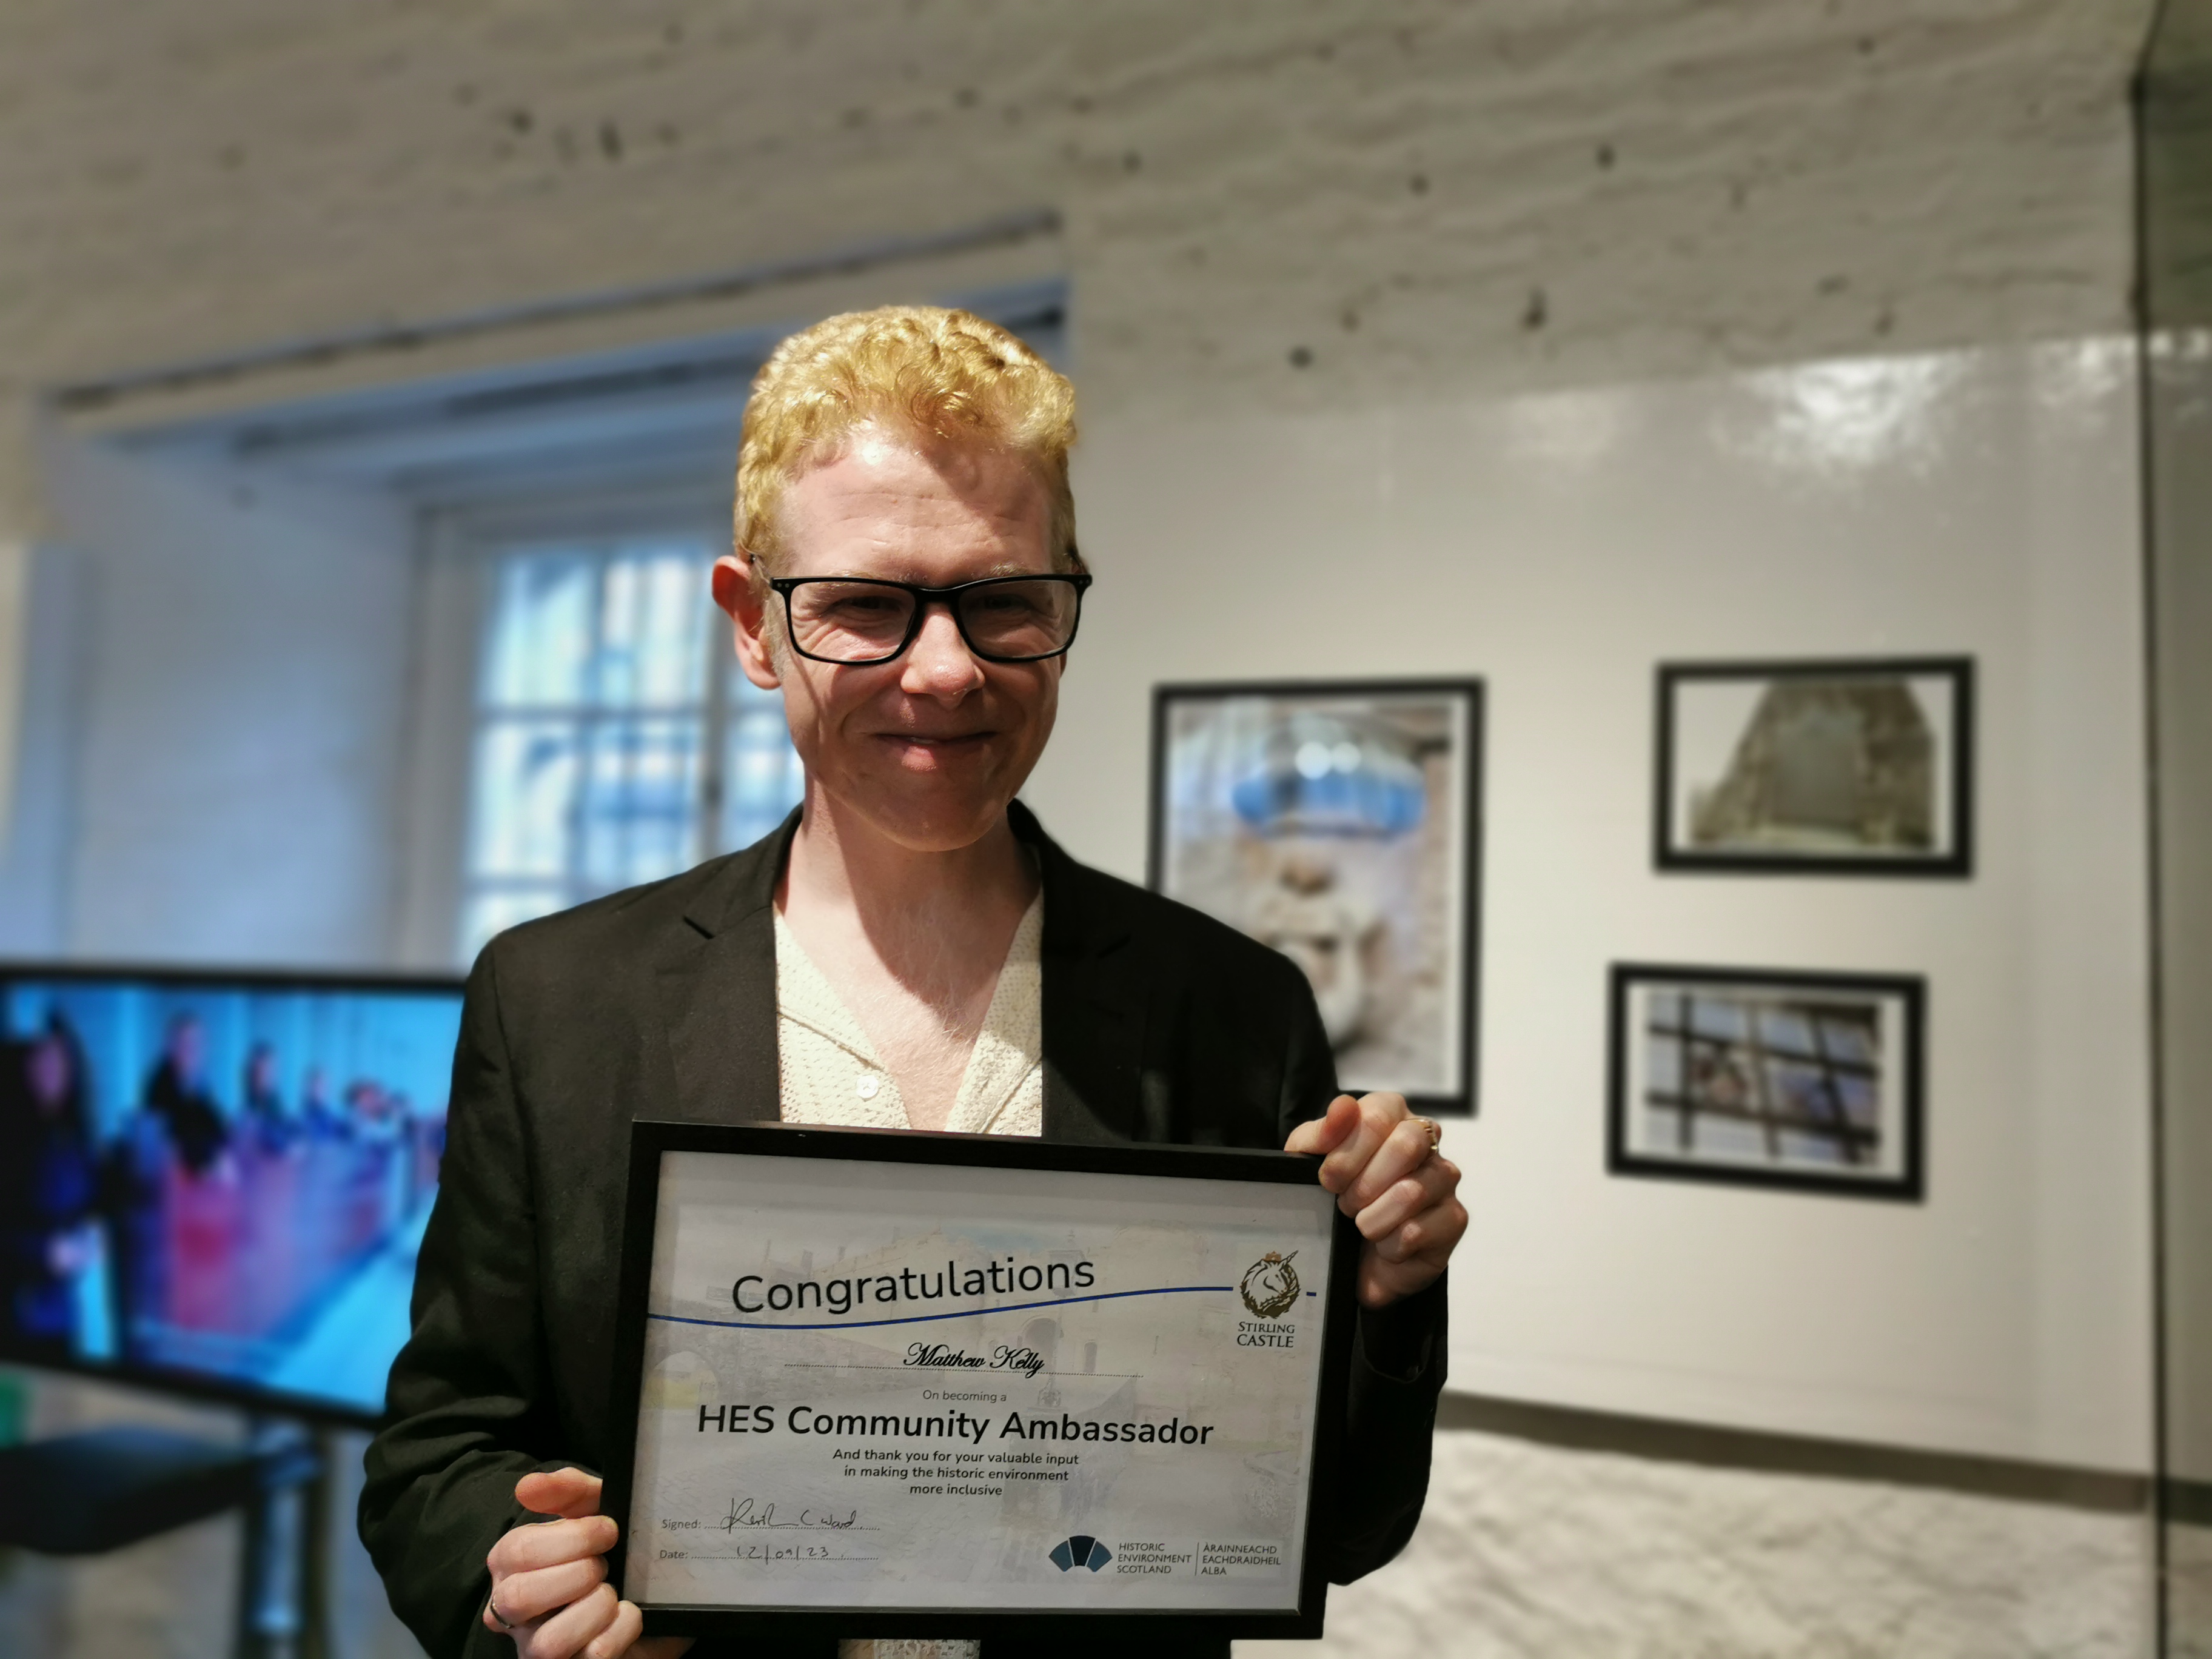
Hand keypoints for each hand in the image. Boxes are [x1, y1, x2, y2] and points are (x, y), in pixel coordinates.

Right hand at [482, 1468, 690, 1658]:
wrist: (655, 1598)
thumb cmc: (612, 1552)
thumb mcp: (597, 1510)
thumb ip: (568, 1491)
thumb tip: (527, 1486)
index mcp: (511, 1568)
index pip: (515, 1551)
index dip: (570, 1537)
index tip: (609, 1530)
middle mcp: (514, 1616)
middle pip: (518, 1597)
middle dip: (578, 1572)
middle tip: (606, 1564)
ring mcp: (538, 1651)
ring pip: (549, 1642)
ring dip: (596, 1607)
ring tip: (613, 1594)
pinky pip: (593, 1656)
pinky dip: (621, 1629)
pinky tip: (629, 1615)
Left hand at [1284, 1093, 1465, 1307]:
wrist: (1352, 1259)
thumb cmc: (1333, 1198)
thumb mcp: (1308, 1164)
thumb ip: (1319, 1134)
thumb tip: (1343, 1107)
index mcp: (1393, 1115)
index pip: (1378, 1117)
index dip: (1347, 1153)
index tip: (1328, 1179)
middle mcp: (1426, 1140)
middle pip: (1406, 1146)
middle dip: (1363, 1185)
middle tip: (1346, 1203)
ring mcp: (1445, 1178)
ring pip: (1411, 1193)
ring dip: (1371, 1219)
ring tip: (1363, 1224)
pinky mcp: (1454, 1218)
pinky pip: (1416, 1232)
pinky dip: (1388, 1245)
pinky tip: (1384, 1244)